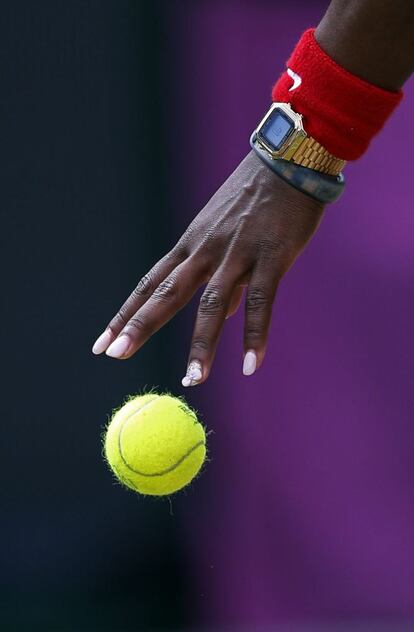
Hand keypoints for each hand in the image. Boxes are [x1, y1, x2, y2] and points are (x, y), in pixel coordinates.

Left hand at [92, 151, 323, 385]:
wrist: (289, 160)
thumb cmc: (257, 201)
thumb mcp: (226, 235)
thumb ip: (222, 280)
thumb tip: (223, 317)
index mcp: (191, 245)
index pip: (150, 284)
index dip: (126, 314)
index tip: (104, 342)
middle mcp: (205, 250)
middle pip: (166, 292)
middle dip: (139, 325)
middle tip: (116, 356)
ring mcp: (236, 253)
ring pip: (212, 304)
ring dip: (202, 345)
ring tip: (192, 380)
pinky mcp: (271, 256)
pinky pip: (262, 301)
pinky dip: (255, 335)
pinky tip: (250, 366)